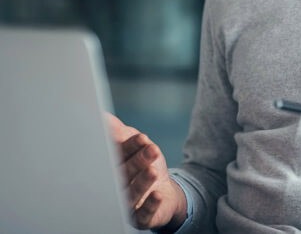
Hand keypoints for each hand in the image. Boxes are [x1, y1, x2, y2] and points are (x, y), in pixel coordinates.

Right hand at [105, 113, 187, 230]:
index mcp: (111, 167)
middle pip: (124, 175)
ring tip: (153, 171)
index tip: (142, 138)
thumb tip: (103, 117)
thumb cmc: (142, 165)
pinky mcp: (140, 218)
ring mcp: (126, 204)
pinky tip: (157, 196)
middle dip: (136, 163)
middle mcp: (115, 187)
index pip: (117, 156)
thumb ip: (119, 132)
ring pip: (132, 194)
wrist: (163, 193)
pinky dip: (150, 205)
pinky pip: (144, 214)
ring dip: (143, 183)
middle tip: (151, 151)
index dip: (130, 147)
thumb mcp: (134, 144)